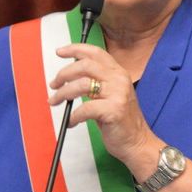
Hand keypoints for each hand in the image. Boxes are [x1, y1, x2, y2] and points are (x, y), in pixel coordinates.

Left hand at [48, 43, 151, 166]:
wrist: (137, 142)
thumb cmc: (121, 121)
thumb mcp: (111, 95)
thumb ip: (97, 82)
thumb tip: (70, 76)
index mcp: (118, 73)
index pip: (95, 53)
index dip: (75, 49)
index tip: (60, 52)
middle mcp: (119, 79)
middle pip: (85, 65)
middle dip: (64, 73)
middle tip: (54, 84)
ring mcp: (118, 94)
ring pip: (82, 85)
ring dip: (63, 93)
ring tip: (55, 101)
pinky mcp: (114, 110)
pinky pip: (85, 109)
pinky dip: (73, 116)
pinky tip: (71, 122)